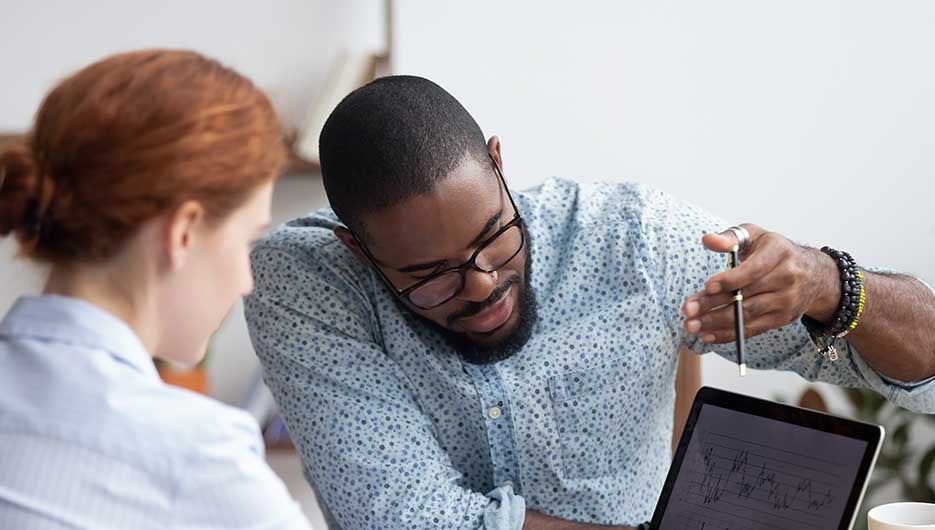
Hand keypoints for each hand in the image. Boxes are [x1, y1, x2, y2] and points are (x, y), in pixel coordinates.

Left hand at [681, 224, 839, 343]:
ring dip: (716, 322)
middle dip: (713, 304)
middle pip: (745, 295)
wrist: (814, 274)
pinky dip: (729, 334)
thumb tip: (707, 240)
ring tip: (691, 325)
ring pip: (747, 315)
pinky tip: (708, 335)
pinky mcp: (782, 319)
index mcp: (778, 253)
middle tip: (688, 311)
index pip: (753, 270)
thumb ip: (730, 237)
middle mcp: (786, 279)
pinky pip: (753, 329)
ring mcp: (786, 301)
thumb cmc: (774, 252)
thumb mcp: (756, 236)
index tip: (707, 286)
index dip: (730, 279)